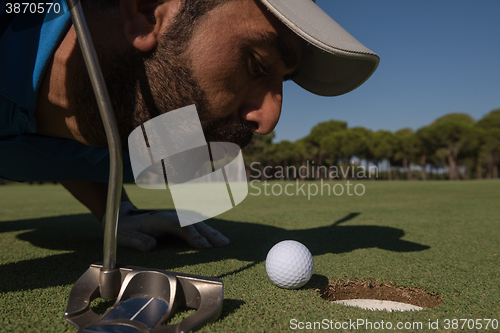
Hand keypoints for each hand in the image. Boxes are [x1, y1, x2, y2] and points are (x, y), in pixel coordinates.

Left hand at [102, 201, 229, 251]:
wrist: (122, 216)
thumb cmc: (124, 229)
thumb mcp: (125, 235)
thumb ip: (137, 240)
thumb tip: (151, 246)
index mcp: (160, 219)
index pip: (181, 227)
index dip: (194, 236)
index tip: (205, 247)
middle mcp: (171, 216)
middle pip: (194, 224)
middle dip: (210, 234)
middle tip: (224, 245)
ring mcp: (176, 217)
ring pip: (198, 224)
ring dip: (212, 232)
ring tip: (226, 243)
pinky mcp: (178, 221)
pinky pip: (196, 225)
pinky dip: (208, 231)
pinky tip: (217, 238)